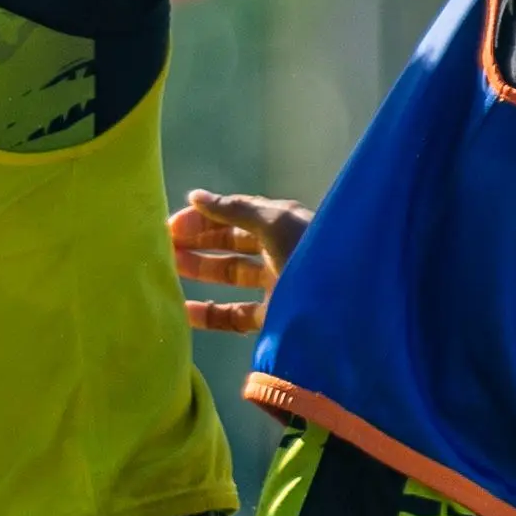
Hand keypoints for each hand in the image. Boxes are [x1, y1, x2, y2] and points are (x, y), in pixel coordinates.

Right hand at [167, 190, 312, 334]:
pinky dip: (209, 313)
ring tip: (167, 268)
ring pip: (232, 275)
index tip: (173, 224)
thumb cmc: (315, 254)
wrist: (351, 308)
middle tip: (164, 245)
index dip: (206, 216)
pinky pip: (235, 315)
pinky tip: (183, 310)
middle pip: (233, 242)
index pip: (239, 214)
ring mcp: (278, 285)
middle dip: (199, 241)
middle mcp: (282, 251)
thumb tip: (195, 196)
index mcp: (285, 224)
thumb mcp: (275, 222)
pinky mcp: (275, 319)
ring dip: (200, 270)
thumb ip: (234, 209)